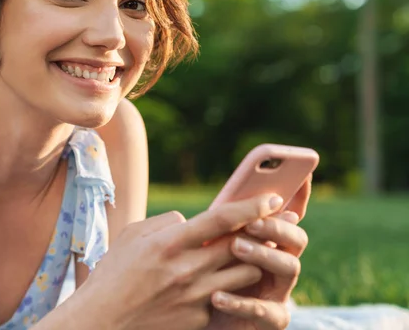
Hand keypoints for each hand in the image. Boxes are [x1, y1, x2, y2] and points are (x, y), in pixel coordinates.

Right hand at [74, 194, 286, 329]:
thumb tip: (192, 221)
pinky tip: (222, 283)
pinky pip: (227, 298)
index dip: (251, 207)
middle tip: (276, 223)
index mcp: (169, 243)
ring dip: (250, 261)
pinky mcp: (199, 320)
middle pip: (242, 247)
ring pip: (245, 275)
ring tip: (249, 253)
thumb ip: (166, 223)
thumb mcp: (132, 235)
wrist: (101, 322)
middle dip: (263, 233)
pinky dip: (228, 288)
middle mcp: (187, 270)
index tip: (271, 198)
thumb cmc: (113, 274)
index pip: (220, 219)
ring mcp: (195, 297)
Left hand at [207, 176, 311, 329]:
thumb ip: (218, 226)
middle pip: (296, 238)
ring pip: (289, 268)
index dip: (298, 195)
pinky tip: (217, 295)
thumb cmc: (197, 276)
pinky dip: (242, 302)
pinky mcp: (271, 319)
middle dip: (277, 226)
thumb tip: (222, 203)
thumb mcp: (204, 245)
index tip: (302, 174)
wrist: (187, 319)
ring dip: (264, 254)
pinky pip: (265, 311)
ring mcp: (279, 291)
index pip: (287, 215)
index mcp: (267, 240)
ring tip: (236, 246)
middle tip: (252, 221)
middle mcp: (279, 262)